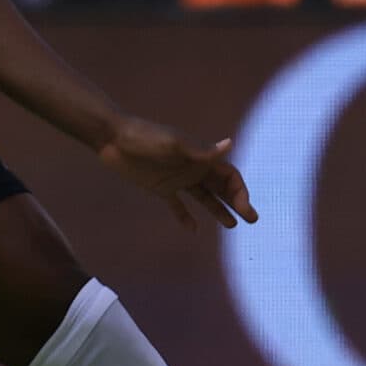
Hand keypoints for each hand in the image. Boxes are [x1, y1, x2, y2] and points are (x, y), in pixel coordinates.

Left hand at [98, 117, 257, 229]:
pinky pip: (178, 205)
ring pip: (204, 197)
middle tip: (252, 219)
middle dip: (237, 202)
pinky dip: (185, 216)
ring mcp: (178, 178)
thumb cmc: (144, 136)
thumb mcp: (173, 143)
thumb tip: (230, 144)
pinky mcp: (161, 187)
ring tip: (232, 226)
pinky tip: (193, 229)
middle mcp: (193, 168)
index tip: (245, 209)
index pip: (229, 175)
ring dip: (219, 210)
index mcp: (200, 157)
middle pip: (221, 187)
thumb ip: (200, 150)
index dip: (240, 191)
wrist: (114, 138)